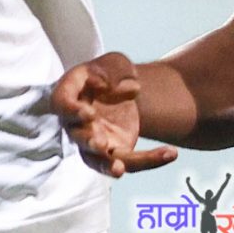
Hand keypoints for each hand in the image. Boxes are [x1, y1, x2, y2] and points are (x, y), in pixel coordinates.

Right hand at [48, 51, 180, 177]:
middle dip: (89, 142)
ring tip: (119, 170)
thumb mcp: (116, 63)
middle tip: (101, 144)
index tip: (88, 113)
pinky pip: (130, 162)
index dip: (72, 110)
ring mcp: (94, 143)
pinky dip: (151, 160)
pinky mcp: (116, 154)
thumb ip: (112, 70)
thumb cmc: (111, 73)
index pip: (62, 104)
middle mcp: (76, 123)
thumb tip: (107, 85)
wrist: (124, 92)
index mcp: (70, 95)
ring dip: (107, 166)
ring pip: (98, 160)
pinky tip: (171, 153)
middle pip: (78, 137)